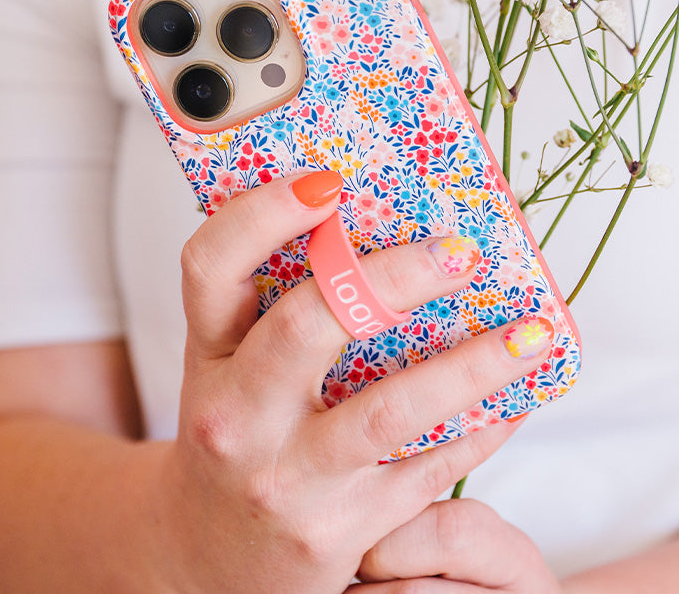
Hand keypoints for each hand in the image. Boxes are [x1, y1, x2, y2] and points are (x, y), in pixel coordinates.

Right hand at [151, 171, 555, 593]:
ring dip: (471, 365)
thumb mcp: (230, 367)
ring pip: (388, 410)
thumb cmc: (232, 436)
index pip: (211, 266)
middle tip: (459, 251)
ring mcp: (286, 478)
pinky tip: (516, 398)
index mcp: (208, 356)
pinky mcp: (338, 530)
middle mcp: (235, 417)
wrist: (204, 555)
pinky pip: (424, 471)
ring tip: (530, 332)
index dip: (263, 214)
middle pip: (307, 325)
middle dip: (390, 278)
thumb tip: (376, 228)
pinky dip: (480, 430)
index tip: (328, 181)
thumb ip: (274, 305)